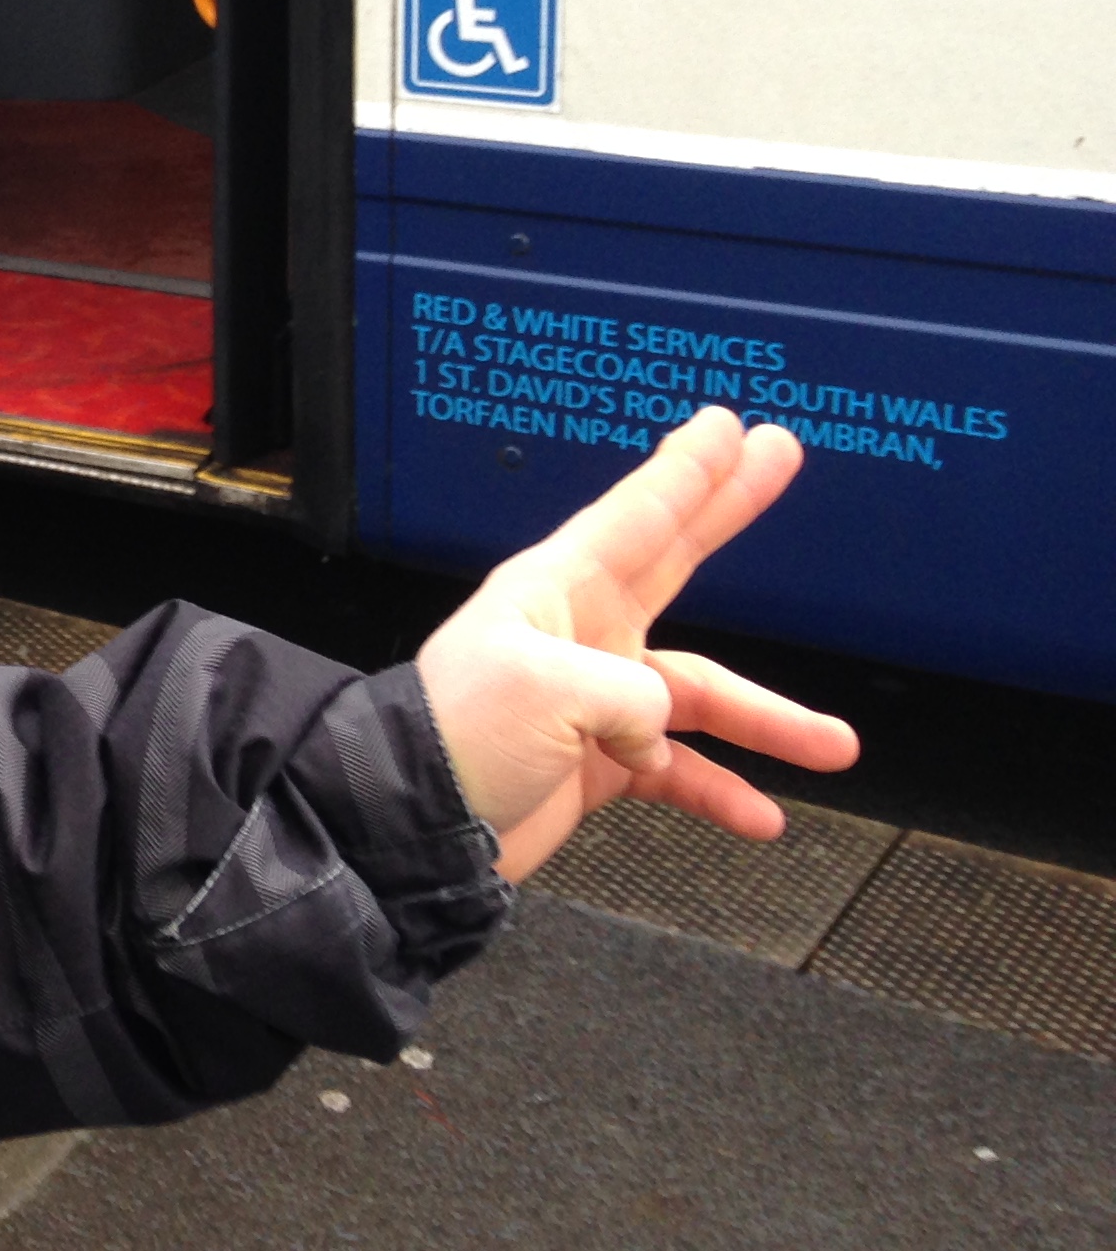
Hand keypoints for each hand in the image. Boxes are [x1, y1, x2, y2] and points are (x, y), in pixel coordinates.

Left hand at [413, 409, 859, 880]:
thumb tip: (659, 722)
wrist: (415, 824)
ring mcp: (592, 699)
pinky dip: (720, 791)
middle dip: (727, 511)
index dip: (685, 472)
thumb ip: (626, 689)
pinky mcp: (596, 761)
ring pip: (700, 696)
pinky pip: (678, 771)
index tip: (727, 426)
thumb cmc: (455, 736)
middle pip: (672, 562)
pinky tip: (760, 814)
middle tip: (780, 456)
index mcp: (553, 593)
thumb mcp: (539, 688)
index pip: (634, 517)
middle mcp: (577, 635)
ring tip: (834, 745)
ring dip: (767, 721)